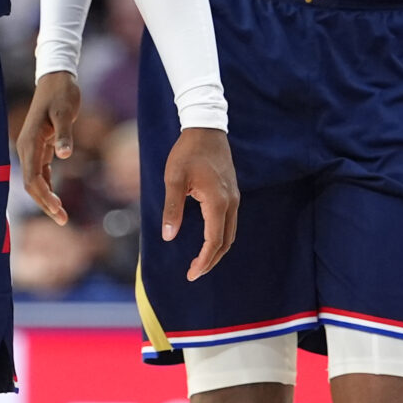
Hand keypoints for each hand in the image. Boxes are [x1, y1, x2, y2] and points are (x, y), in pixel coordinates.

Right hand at [14, 72, 83, 221]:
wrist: (56, 80)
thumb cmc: (61, 94)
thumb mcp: (65, 113)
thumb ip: (64, 135)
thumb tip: (64, 155)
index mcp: (29, 142)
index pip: (31, 177)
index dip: (43, 196)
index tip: (57, 209)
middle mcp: (27, 148)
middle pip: (31, 184)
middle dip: (45, 203)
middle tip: (63, 220)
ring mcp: (32, 148)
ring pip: (35, 181)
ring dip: (46, 198)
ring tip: (62, 216)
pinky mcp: (41, 147)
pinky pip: (41, 173)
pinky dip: (48, 187)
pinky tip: (58, 200)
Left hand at [160, 127, 238, 279]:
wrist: (206, 128)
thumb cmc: (187, 153)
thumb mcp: (173, 180)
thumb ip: (172, 209)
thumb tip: (168, 236)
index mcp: (217, 202)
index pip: (214, 241)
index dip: (204, 261)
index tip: (192, 274)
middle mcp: (230, 202)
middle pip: (226, 241)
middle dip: (211, 260)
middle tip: (194, 273)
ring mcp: (234, 197)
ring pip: (230, 233)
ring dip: (217, 250)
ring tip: (200, 262)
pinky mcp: (232, 192)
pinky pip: (229, 222)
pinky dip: (220, 236)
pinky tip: (207, 240)